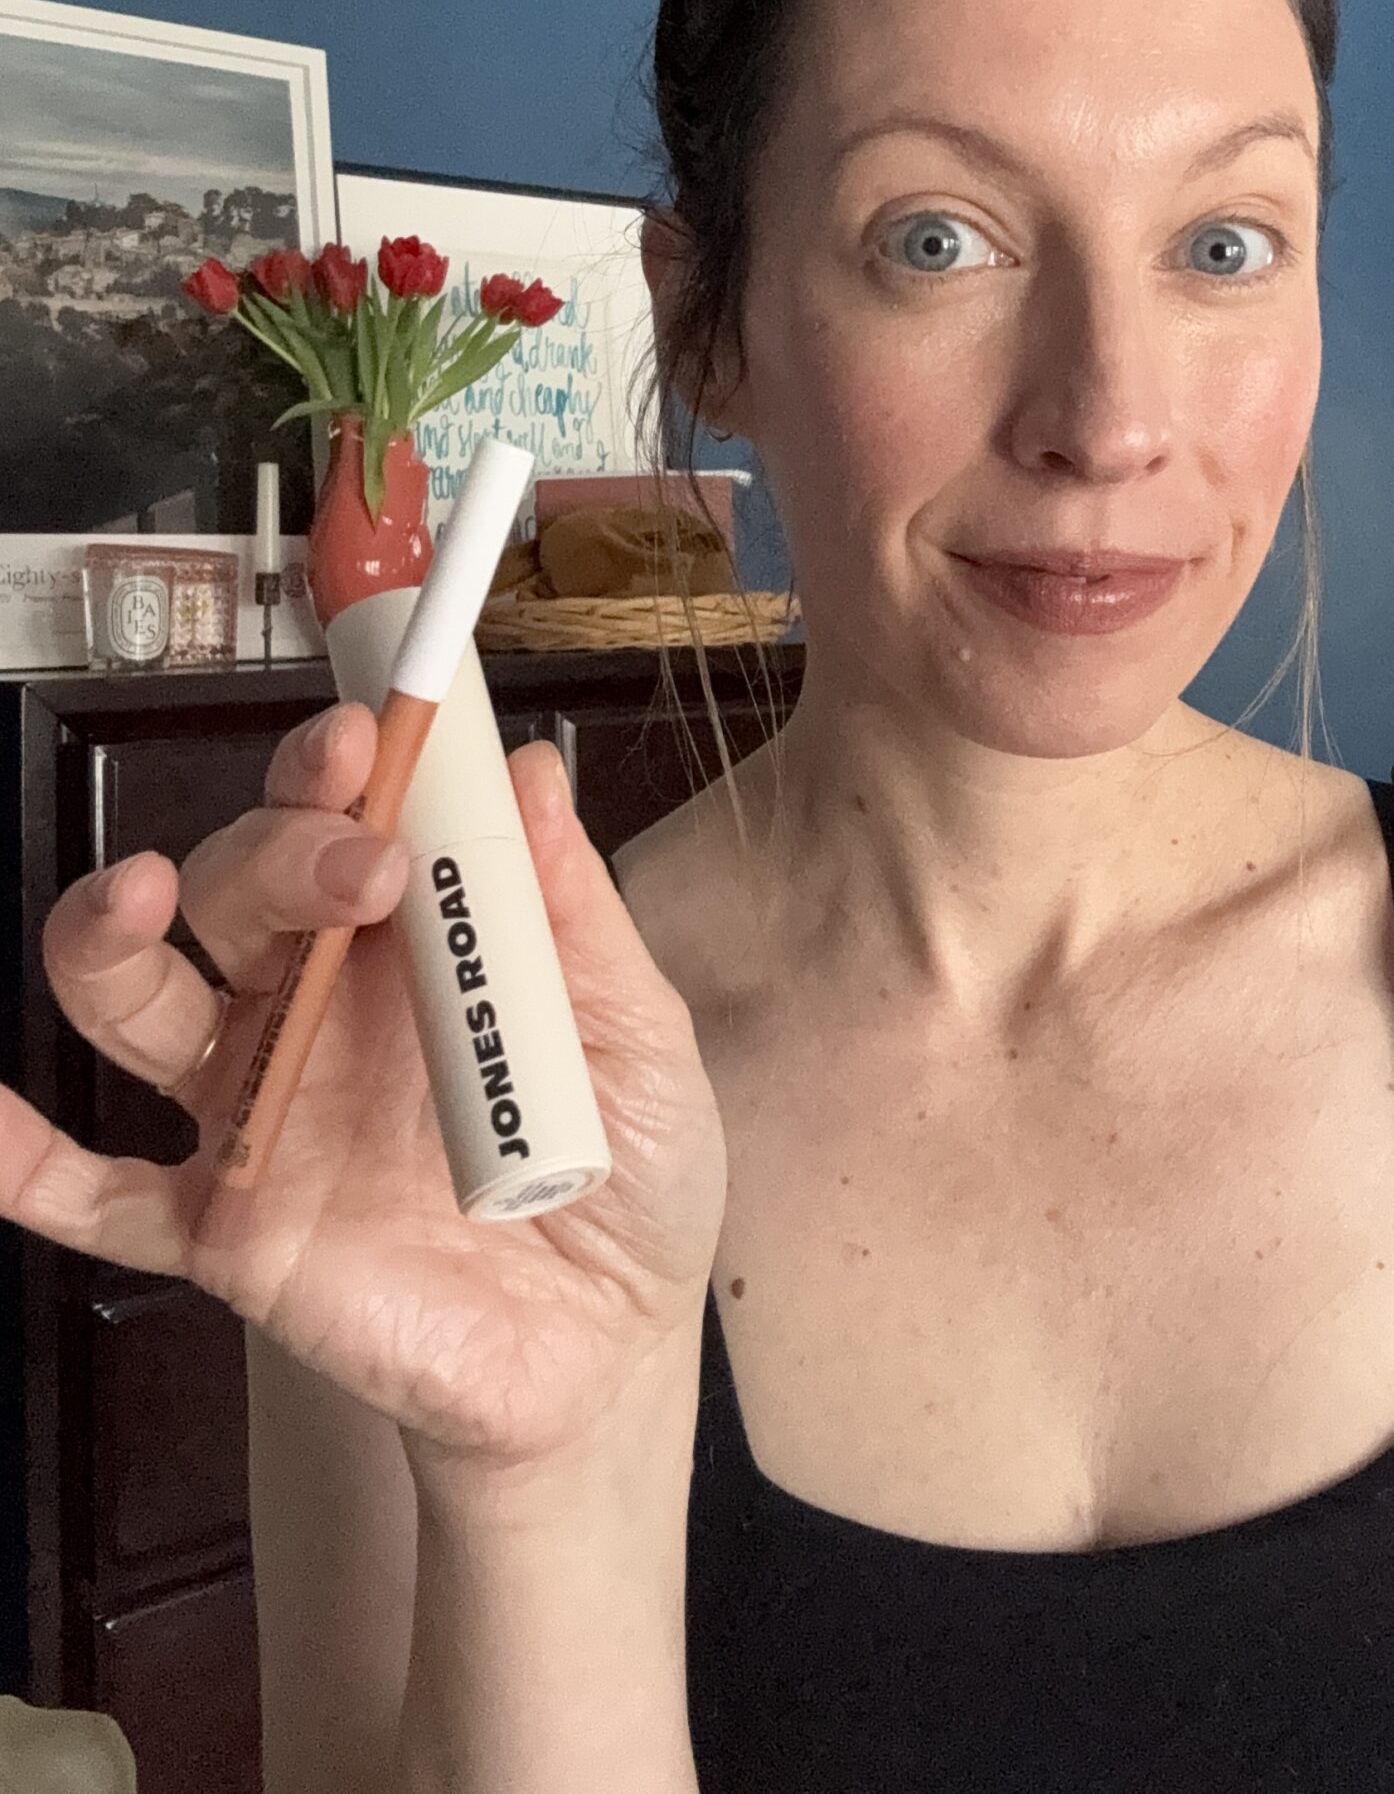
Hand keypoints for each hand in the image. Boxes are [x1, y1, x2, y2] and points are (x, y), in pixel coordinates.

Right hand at [4, 705, 727, 1478]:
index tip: (363, 734)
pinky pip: (95, 1196)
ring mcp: (261, 1113)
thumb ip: (574, 918)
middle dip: (278, 848)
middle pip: (239, 889)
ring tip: (143, 896)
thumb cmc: (625, 1176)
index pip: (343, 822)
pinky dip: (24, 1159)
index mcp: (410, 944)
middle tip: (358, 861)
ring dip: (114, 938)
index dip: (335, 769)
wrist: (606, 1356)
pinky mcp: (225, 1231)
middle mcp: (316, 1006)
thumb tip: (532, 771)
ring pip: (139, 1002)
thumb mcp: (635, 1038)